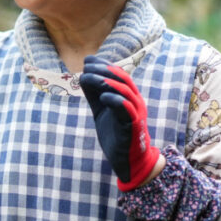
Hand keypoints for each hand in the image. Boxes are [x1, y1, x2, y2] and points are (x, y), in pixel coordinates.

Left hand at [78, 55, 161, 191]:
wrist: (127, 160)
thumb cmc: (115, 133)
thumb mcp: (101, 110)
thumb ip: (94, 95)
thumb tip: (84, 76)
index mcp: (129, 96)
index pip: (119, 74)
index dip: (104, 65)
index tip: (88, 60)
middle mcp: (135, 101)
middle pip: (122, 79)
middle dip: (103, 70)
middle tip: (86, 67)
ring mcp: (136, 113)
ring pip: (124, 91)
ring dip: (105, 82)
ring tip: (88, 78)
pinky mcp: (134, 126)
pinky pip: (127, 110)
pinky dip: (115, 101)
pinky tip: (102, 97)